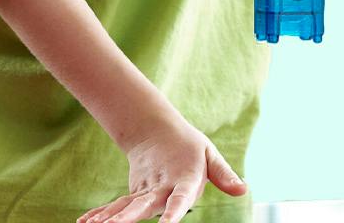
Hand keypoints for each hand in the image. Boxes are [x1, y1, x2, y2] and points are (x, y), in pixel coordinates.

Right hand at [79, 111, 246, 222]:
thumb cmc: (189, 148)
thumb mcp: (210, 156)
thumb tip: (243, 190)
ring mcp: (144, 189)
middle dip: (129, 219)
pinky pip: (116, 206)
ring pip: (125, 206)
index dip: (175, 212)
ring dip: (110, 219)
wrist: (156, 130)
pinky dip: (100, 214)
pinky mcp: (133, 192)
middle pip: (144, 204)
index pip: (180, 198)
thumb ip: (224, 175)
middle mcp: (160, 185)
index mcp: (182, 177)